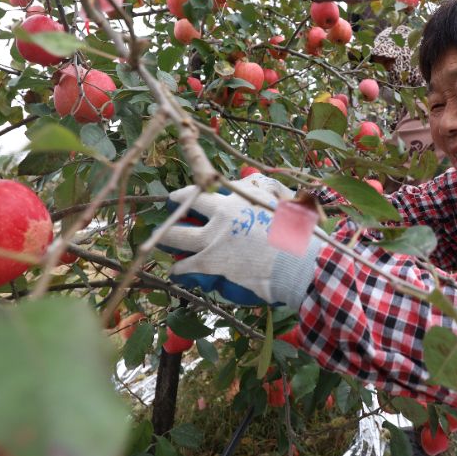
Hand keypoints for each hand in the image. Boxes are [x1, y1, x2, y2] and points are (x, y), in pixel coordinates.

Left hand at [160, 176, 318, 309]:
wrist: (295, 262)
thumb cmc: (295, 235)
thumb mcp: (280, 204)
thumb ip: (262, 192)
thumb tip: (252, 183)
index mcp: (238, 198)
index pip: (205, 191)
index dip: (187, 195)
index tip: (178, 197)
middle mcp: (221, 215)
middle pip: (184, 208)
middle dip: (173, 212)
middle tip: (168, 216)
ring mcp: (213, 239)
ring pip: (177, 236)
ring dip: (166, 240)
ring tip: (161, 242)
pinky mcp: (210, 263)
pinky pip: (185, 265)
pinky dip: (179, 269)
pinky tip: (175, 271)